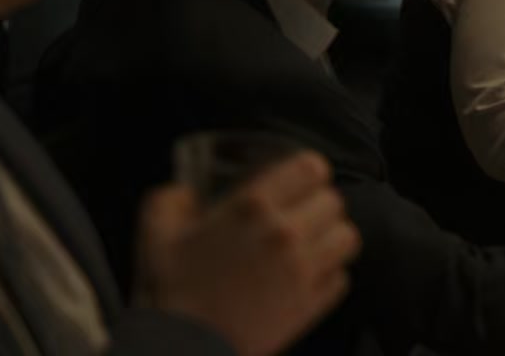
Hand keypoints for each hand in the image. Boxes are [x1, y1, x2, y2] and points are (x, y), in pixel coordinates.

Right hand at [135, 153, 360, 355]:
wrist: (185, 347)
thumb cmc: (172, 291)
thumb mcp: (157, 234)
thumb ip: (170, 200)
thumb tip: (185, 192)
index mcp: (252, 206)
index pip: (311, 167)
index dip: (309, 172)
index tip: (300, 181)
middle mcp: (285, 232)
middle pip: (334, 201)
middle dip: (319, 206)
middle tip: (301, 216)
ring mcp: (303, 269)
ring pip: (348, 237)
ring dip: (332, 238)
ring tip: (313, 245)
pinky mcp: (311, 303)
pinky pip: (341, 278)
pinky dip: (329, 277)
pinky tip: (307, 278)